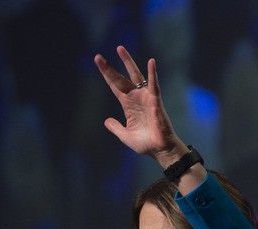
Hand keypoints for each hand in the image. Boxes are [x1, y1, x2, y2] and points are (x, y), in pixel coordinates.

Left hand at [94, 46, 184, 164]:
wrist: (160, 150)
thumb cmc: (146, 144)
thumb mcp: (125, 136)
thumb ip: (116, 128)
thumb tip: (106, 121)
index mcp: (128, 105)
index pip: (114, 87)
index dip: (106, 76)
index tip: (98, 63)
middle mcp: (136, 97)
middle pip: (121, 78)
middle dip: (110, 68)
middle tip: (97, 57)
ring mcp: (146, 97)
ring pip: (136, 76)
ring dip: (128, 62)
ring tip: (119, 49)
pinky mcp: (156, 100)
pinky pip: (154, 85)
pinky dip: (153, 74)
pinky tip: (151, 62)